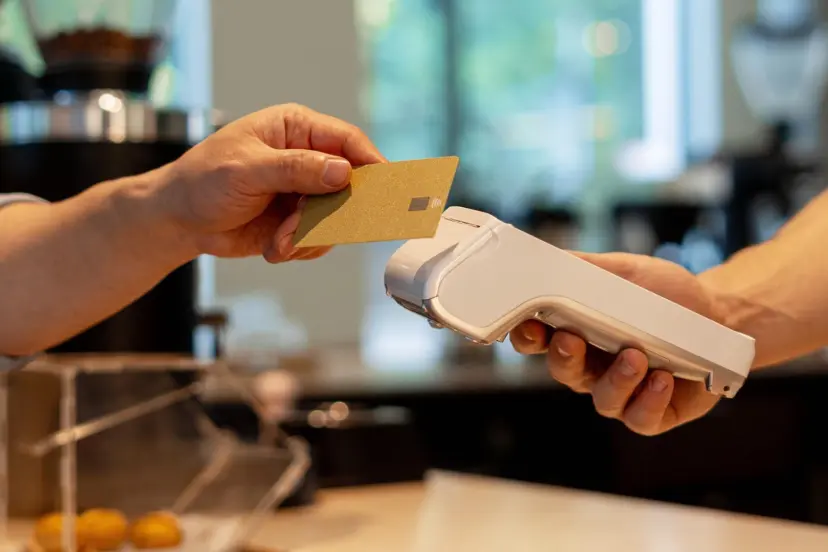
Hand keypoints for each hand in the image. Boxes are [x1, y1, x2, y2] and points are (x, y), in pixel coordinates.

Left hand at [156, 103, 385, 262]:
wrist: (178, 221)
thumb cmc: (202, 182)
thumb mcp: (246, 170)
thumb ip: (295, 169)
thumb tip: (342, 170)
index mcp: (295, 129)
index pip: (346, 140)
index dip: (369, 162)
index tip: (384, 186)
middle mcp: (306, 158)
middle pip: (349, 182)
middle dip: (334, 210)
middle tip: (322, 226)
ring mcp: (303, 191)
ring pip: (336, 216)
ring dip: (311, 234)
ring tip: (281, 240)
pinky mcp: (298, 220)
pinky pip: (320, 238)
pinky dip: (301, 247)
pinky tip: (276, 247)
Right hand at [510, 252, 723, 434]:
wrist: (720, 315)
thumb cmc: (666, 293)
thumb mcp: (624, 270)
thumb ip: (583, 267)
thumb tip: (543, 256)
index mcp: (576, 331)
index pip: (537, 340)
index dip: (526, 336)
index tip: (528, 324)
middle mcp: (592, 366)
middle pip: (563, 371)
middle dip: (563, 358)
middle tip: (572, 339)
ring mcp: (621, 392)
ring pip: (602, 399)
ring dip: (616, 379)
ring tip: (636, 356)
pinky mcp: (653, 412)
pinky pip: (640, 418)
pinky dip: (649, 400)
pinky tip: (663, 379)